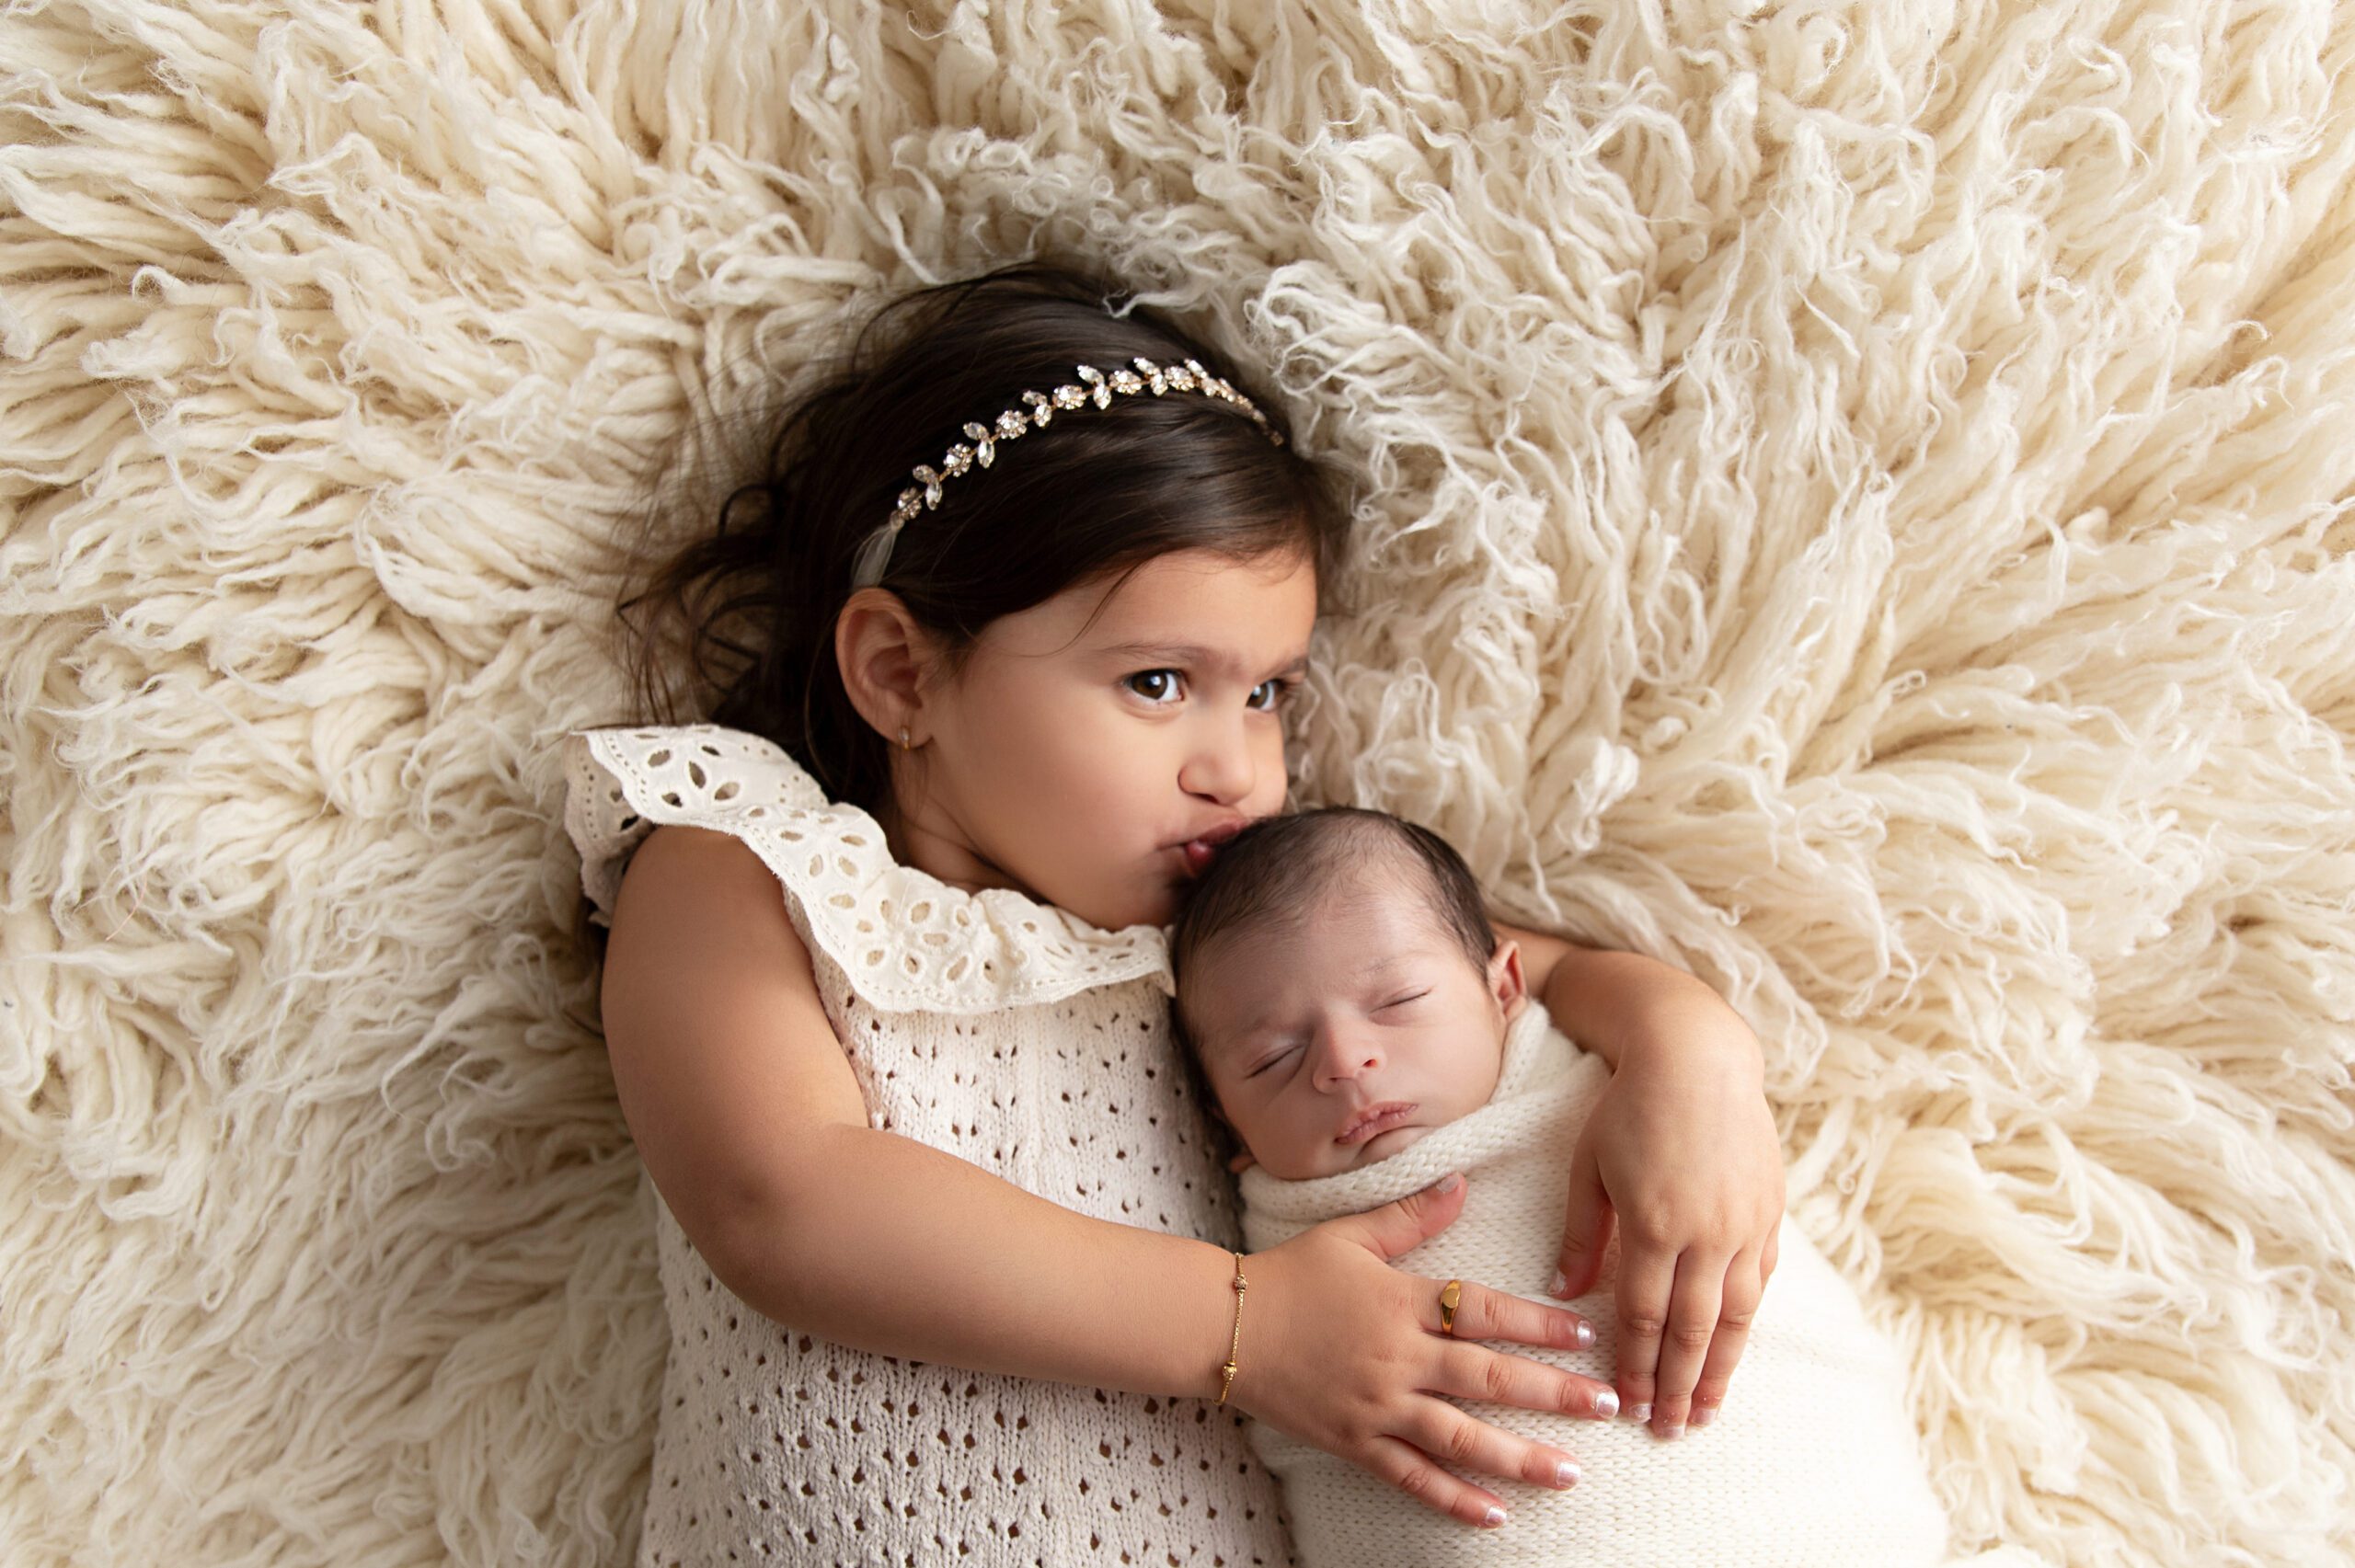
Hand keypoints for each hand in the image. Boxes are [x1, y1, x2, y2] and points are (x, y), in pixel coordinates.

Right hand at [1234, 1173, 1617, 1529]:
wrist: (1224, 1326)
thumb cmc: (1289, 1274)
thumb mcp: (1351, 1235)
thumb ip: (1412, 1216)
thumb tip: (1462, 1182)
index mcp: (1402, 1301)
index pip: (1485, 1312)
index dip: (1539, 1324)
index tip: (1586, 1336)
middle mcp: (1398, 1357)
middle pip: (1488, 1378)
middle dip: (1554, 1394)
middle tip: (1608, 1405)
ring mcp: (1378, 1406)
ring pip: (1460, 1438)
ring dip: (1520, 1456)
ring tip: (1570, 1471)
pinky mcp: (1355, 1442)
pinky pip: (1412, 1476)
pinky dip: (1454, 1498)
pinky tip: (1496, 1514)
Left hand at [1550, 988, 1781, 1437]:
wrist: (1697, 1057)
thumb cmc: (1628, 1106)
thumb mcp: (1588, 1167)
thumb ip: (1582, 1236)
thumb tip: (1567, 1294)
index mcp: (1655, 1226)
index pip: (1645, 1317)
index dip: (1637, 1366)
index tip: (1629, 1404)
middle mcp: (1707, 1234)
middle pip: (1693, 1330)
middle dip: (1678, 1386)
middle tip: (1668, 1429)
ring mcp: (1745, 1225)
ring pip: (1736, 1316)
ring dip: (1720, 1368)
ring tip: (1707, 1409)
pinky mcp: (1769, 1212)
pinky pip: (1761, 1280)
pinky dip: (1747, 1319)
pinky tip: (1736, 1346)